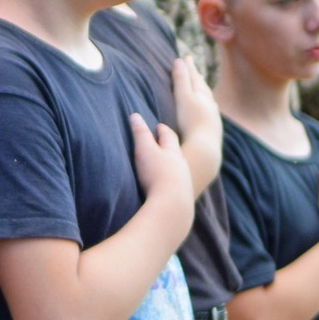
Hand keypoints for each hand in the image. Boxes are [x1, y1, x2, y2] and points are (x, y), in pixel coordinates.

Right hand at [130, 112, 191, 234]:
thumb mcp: (145, 150)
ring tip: (165, 162)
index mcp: (172, 150)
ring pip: (179, 166)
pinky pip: (178, 182)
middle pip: (176, 150)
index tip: (158, 126)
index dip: (162, 129)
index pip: (168, 135)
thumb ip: (139, 133)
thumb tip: (134, 115)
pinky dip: (173, 179)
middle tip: (163, 140)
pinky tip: (167, 185)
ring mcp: (184, 180)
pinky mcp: (182, 195)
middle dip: (170, 144)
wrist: (172, 204)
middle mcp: (181, 164)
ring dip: (172, 162)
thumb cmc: (157, 174)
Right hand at [171, 56, 218, 144]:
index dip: (189, 68)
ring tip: (200, 88)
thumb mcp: (183, 98)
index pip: (194, 78)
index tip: (186, 57)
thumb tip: (179, 59)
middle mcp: (210, 105)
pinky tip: (206, 111)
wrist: (203, 149)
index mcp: (201, 96)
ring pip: (208, 101)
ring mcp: (213, 118)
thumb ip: (181, 79)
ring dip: (203, 92)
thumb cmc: (190, 122)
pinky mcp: (212, 131)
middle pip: (203, 88)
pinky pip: (210, 113)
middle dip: (197, 78)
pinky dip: (207, 106)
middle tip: (193, 69)